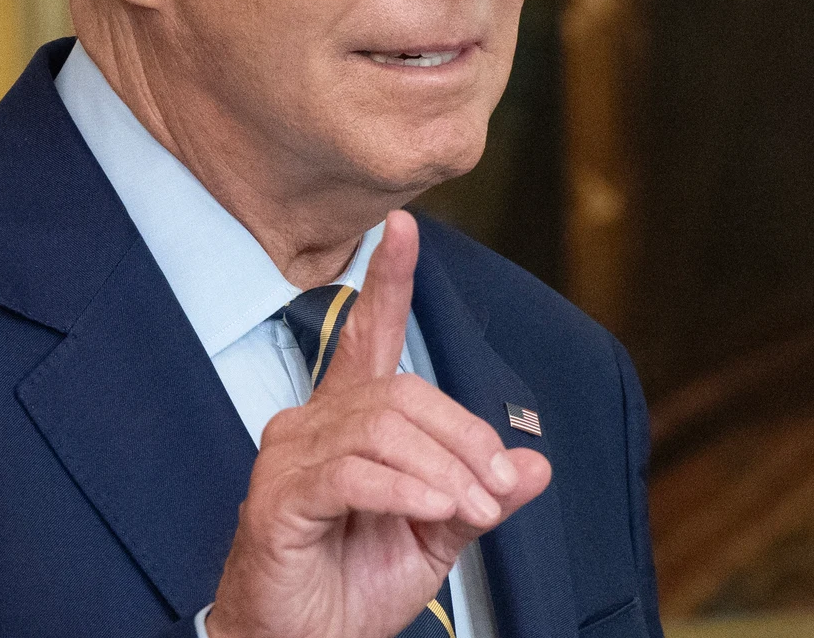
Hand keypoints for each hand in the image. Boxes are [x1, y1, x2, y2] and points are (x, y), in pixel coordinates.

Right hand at [206, 211, 551, 637]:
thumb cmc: (351, 586)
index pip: (369, 336)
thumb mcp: (436, 537)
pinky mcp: (277, 496)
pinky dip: (405, 488)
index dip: (387, 280)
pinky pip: (353, 472)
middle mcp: (312, 424)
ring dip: (443, 468)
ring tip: (470, 507)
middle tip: (497, 487)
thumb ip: (480, 495)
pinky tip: (431, 508)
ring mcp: (288, 456)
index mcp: (350, 422)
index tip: (402, 228)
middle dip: (464, 436)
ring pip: (382, 428)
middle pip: (402, 392)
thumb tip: (535, 465)